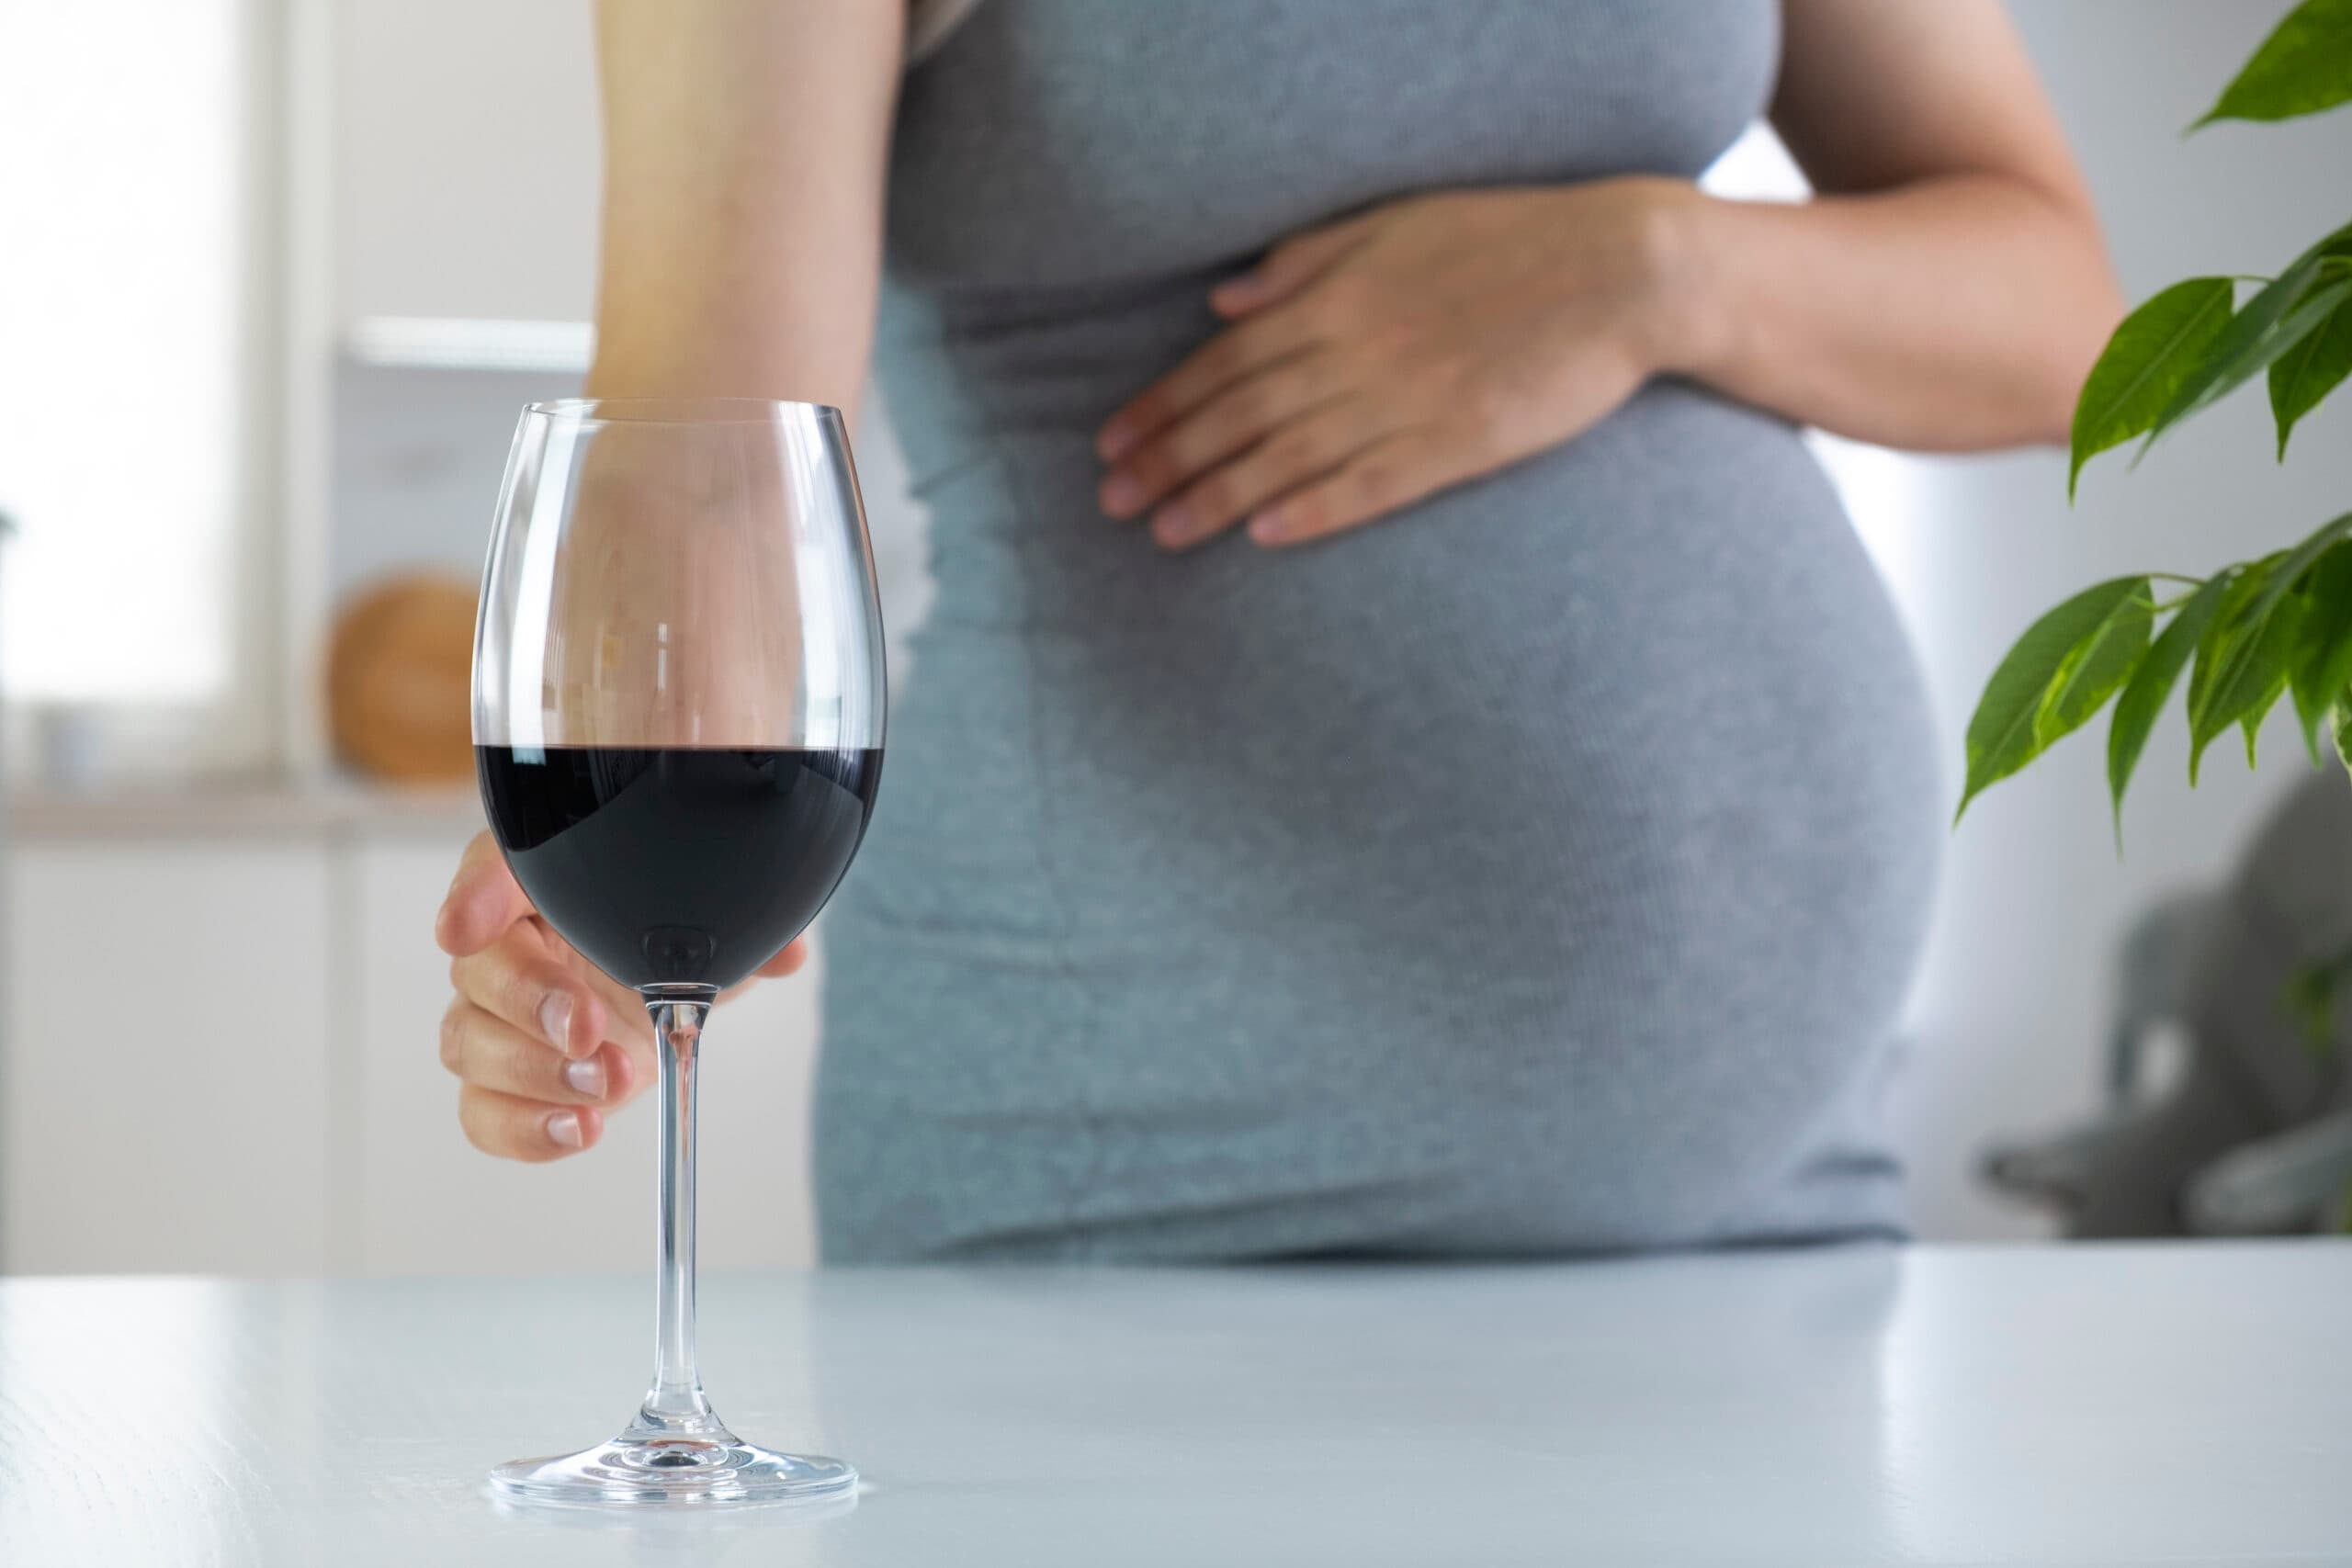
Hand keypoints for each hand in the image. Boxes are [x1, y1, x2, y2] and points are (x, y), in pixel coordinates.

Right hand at [433, 831, 808, 1160]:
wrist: (662, 983)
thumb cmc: (671, 933)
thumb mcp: (714, 919)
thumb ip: (743, 927)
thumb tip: (785, 956)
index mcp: (545, 878)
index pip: (493, 866)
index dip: (475, 895)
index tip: (463, 928)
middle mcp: (509, 941)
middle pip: (479, 966)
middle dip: (530, 1001)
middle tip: (587, 1027)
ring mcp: (500, 1016)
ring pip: (467, 1043)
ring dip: (537, 1073)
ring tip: (608, 1083)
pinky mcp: (510, 1081)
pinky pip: (483, 1112)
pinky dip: (526, 1129)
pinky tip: (579, 1129)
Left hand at [1095, 177, 1702, 549]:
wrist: (1622, 270)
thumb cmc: (1509, 238)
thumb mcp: (1396, 225)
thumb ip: (1304, 264)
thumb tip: (1223, 301)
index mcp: (1337, 296)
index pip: (1224, 361)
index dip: (1161, 405)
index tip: (1110, 443)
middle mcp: (1358, 350)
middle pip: (1238, 413)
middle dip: (1167, 458)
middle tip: (1109, 502)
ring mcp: (1407, 400)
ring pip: (1288, 455)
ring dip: (1217, 496)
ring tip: (1161, 533)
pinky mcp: (1459, 442)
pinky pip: (1370, 484)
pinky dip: (1313, 509)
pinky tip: (1264, 535)